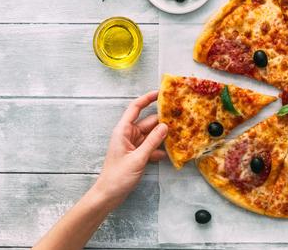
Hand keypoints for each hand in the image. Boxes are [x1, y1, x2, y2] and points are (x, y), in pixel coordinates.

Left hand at [94, 90, 167, 206]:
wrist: (108, 195)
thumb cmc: (117, 176)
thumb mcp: (138, 158)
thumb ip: (152, 142)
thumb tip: (165, 126)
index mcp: (123, 130)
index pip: (135, 108)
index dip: (147, 98)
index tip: (160, 93)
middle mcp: (128, 134)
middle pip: (147, 122)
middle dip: (162, 120)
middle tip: (178, 116)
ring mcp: (132, 145)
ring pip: (151, 135)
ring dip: (162, 136)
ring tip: (179, 133)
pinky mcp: (136, 155)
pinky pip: (150, 147)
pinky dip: (158, 149)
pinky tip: (168, 153)